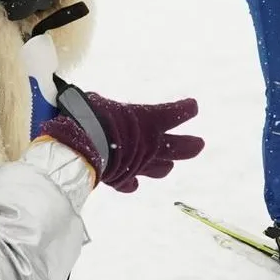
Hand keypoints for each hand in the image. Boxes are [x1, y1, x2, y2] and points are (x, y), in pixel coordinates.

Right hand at [38, 76, 204, 190]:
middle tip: (200, 144)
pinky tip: (132, 182)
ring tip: (168, 165)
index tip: (193, 106)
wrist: (79, 150)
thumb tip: (87, 97)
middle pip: (180, 147)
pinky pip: (130, 182)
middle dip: (190, 145)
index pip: (175, 113)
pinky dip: (131, 181)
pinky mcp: (123, 179)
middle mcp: (150, 145)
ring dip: (164, 165)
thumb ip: (99, 103)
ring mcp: (139, 165)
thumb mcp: (96, 102)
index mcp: (149, 120)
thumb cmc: (88, 118)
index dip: (186, 109)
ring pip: (161, 169)